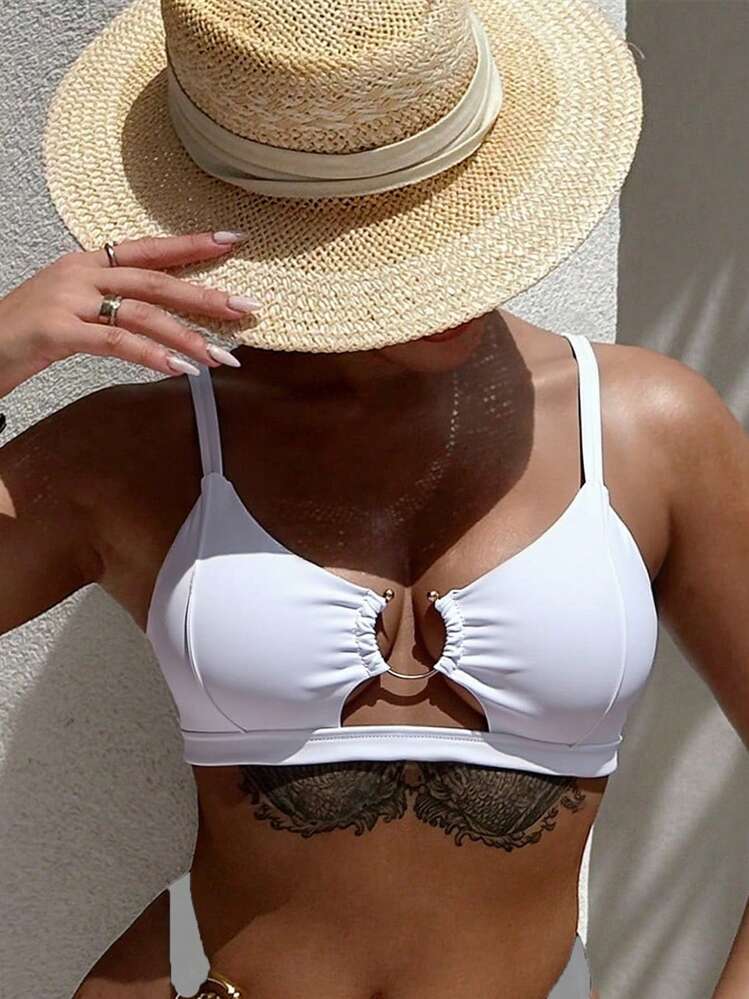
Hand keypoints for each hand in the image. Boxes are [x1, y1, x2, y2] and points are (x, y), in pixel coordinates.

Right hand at [0, 230, 259, 397]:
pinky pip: (114, 341)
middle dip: (205, 295)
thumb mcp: (70, 306)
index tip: (232, 240)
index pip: (148, 249)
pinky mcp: (56, 331)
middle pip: (155, 280)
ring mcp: (66, 299)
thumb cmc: (25, 333)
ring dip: (187, 336)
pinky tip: (178, 369)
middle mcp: (79, 274)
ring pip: (142, 313)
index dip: (191, 244)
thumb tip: (161, 313)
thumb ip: (111, 303)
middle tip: (246, 308)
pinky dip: (150, 355)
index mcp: (85, 263)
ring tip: (221, 356)